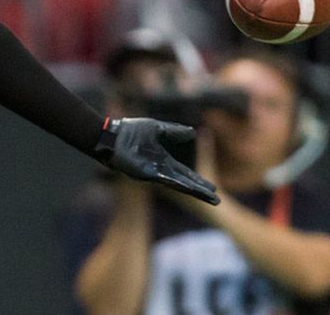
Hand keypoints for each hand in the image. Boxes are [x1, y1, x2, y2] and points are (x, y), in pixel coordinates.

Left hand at [95, 118, 219, 204]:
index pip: (185, 173)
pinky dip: (178, 184)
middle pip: (185, 183)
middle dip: (200, 191)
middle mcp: (160, 169)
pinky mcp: (146, 174)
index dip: (198, 181)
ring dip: (193, 191)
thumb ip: (174, 131)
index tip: (213, 188)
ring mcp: (153, 173)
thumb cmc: (131, 131)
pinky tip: (189, 189)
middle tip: (216, 201)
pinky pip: (165, 180)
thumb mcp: (157, 129)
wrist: (113, 135)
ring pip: (178, 185)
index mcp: (163, 160)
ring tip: (209, 199)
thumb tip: (193, 132)